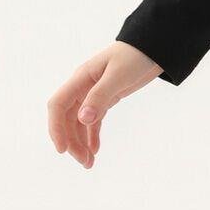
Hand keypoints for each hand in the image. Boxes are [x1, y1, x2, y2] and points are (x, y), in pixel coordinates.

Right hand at [47, 41, 162, 168]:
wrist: (154, 47)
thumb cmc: (135, 56)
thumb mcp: (118, 76)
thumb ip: (100, 96)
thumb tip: (82, 119)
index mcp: (80, 79)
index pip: (58, 105)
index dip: (55, 128)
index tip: (62, 149)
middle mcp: (83, 87)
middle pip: (67, 118)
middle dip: (72, 141)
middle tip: (84, 162)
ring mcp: (93, 93)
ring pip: (79, 122)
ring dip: (81, 142)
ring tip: (89, 163)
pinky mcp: (106, 98)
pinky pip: (93, 120)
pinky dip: (92, 135)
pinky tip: (95, 150)